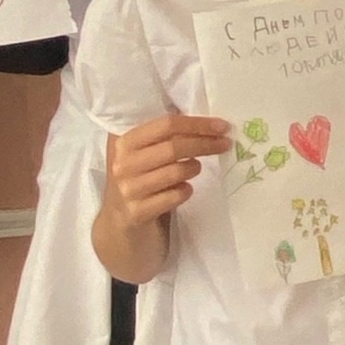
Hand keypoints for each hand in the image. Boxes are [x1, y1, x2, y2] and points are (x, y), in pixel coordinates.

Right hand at [103, 114, 231, 229]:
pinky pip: (174, 196)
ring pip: (175, 171)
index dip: (197, 124)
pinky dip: (186, 190)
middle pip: (174, 147)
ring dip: (194, 168)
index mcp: (124, 141)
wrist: (119, 223)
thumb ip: (162, 137)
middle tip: (225, 144)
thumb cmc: (138, 181)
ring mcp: (128, 189)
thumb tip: (204, 121)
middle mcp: (122, 164)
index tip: (222, 126)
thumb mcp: (142, 155)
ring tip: (196, 168)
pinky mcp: (137, 212)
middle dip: (205, 144)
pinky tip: (185, 189)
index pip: (166, 125)